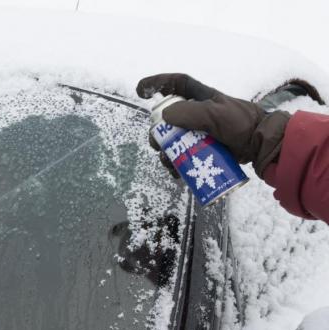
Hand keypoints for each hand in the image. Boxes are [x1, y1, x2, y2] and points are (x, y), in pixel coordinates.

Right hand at [136, 73, 289, 176]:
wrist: (262, 145)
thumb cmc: (242, 123)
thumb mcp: (215, 114)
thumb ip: (189, 112)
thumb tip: (164, 117)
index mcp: (202, 97)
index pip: (176, 84)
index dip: (157, 83)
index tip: (140, 90)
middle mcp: (198, 113)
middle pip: (168, 120)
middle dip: (158, 133)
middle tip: (156, 144)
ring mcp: (201, 132)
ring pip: (174, 141)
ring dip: (166, 153)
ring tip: (169, 163)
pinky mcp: (205, 149)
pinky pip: (184, 156)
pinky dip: (177, 165)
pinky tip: (178, 173)